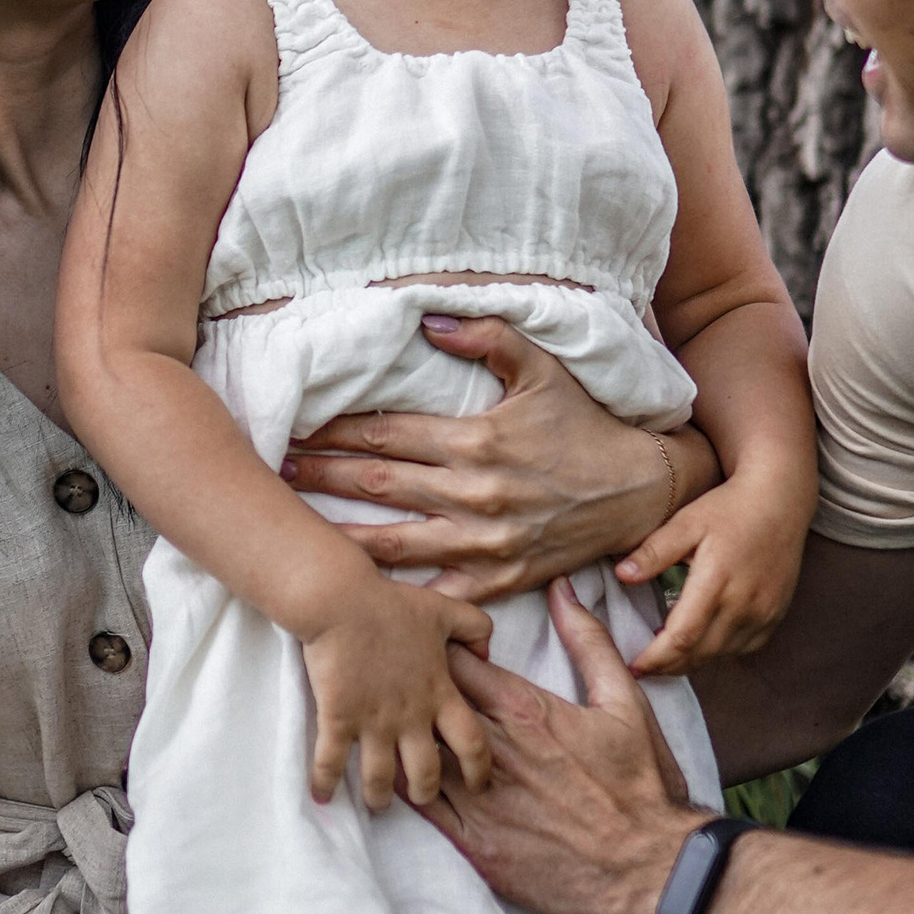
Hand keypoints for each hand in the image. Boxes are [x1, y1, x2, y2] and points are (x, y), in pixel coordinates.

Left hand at [282, 317, 705, 600]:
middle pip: (376, 485)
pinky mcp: (499, 579)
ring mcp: (485, 544)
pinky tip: (356, 591)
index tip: (295, 426)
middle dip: (320, 476)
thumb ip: (488, 339)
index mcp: (477, 440)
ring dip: (339, 533)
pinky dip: (396, 593)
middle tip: (273, 470)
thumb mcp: (545, 370)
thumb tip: (428, 320)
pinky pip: (436, 592)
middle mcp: (474, 494)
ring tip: (294, 526)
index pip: (386, 434)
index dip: (334, 431)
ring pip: (392, 542)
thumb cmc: (586, 427)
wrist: (641, 492)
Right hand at [296, 566, 495, 811]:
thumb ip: (475, 628)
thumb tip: (488, 653)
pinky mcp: (337, 719)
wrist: (341, 601)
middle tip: (421, 796)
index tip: (479, 785)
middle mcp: (410, 718)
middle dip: (426, 793)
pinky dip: (324, 783)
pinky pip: (330, 762)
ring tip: (377, 804)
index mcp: (439, 694)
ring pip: (380, 779)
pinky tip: (320, 796)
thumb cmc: (392, 604)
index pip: (472, 744)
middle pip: (427, 774)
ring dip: (379, 798)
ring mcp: (372, 722)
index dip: (479, 770)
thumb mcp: (446, 610)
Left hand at [418, 584, 699, 913]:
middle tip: (396, 683)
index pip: (455, 663)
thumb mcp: (625, 703)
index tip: (428, 647)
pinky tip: (394, 777)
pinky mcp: (475, 844)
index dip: (436, 650)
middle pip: (425, 705)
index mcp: (525, 711)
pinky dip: (402, 788)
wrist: (651, 868)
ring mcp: (480, 801)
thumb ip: (589, 642)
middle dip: (409, 691)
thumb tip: (562, 590)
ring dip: (401, 739)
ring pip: (415, 755)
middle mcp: (494, 751)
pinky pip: (420, 810)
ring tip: (388, 729)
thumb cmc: (642, 784)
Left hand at [619, 463, 813, 675]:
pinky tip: (701, 643)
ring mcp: (764, 612)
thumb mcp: (686, 522)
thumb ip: (654, 552)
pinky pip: (743, 648)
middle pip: (701, 653)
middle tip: (644, 667)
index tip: (634, 666)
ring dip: (692, 661)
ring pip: (722, 654)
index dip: (656, 658)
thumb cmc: (728, 508)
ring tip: (667, 656)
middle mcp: (744, 603)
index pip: (682, 636)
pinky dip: (719, 652)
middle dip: (669, 666)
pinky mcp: (775, 615)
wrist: (779, 500)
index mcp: (717, 580)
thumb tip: (621, 575)